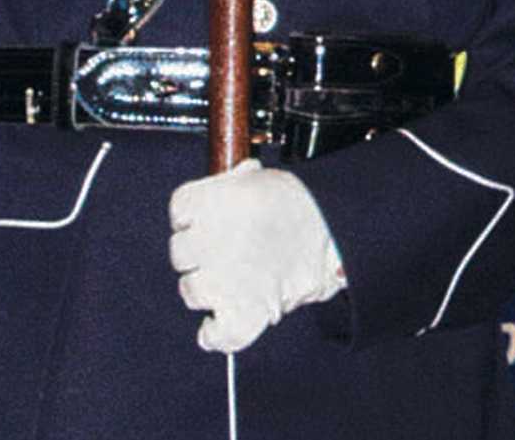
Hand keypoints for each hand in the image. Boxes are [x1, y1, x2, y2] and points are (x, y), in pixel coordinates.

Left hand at [166, 159, 344, 352]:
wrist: (334, 230)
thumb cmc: (301, 202)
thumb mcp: (260, 178)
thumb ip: (236, 181)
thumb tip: (235, 179)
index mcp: (207, 204)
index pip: (180, 211)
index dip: (192, 218)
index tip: (206, 221)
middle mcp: (205, 243)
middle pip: (180, 252)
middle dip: (199, 254)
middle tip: (227, 252)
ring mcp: (220, 282)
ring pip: (190, 291)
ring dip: (205, 290)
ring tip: (232, 282)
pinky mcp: (241, 315)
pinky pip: (216, 335)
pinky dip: (215, 336)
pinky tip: (217, 326)